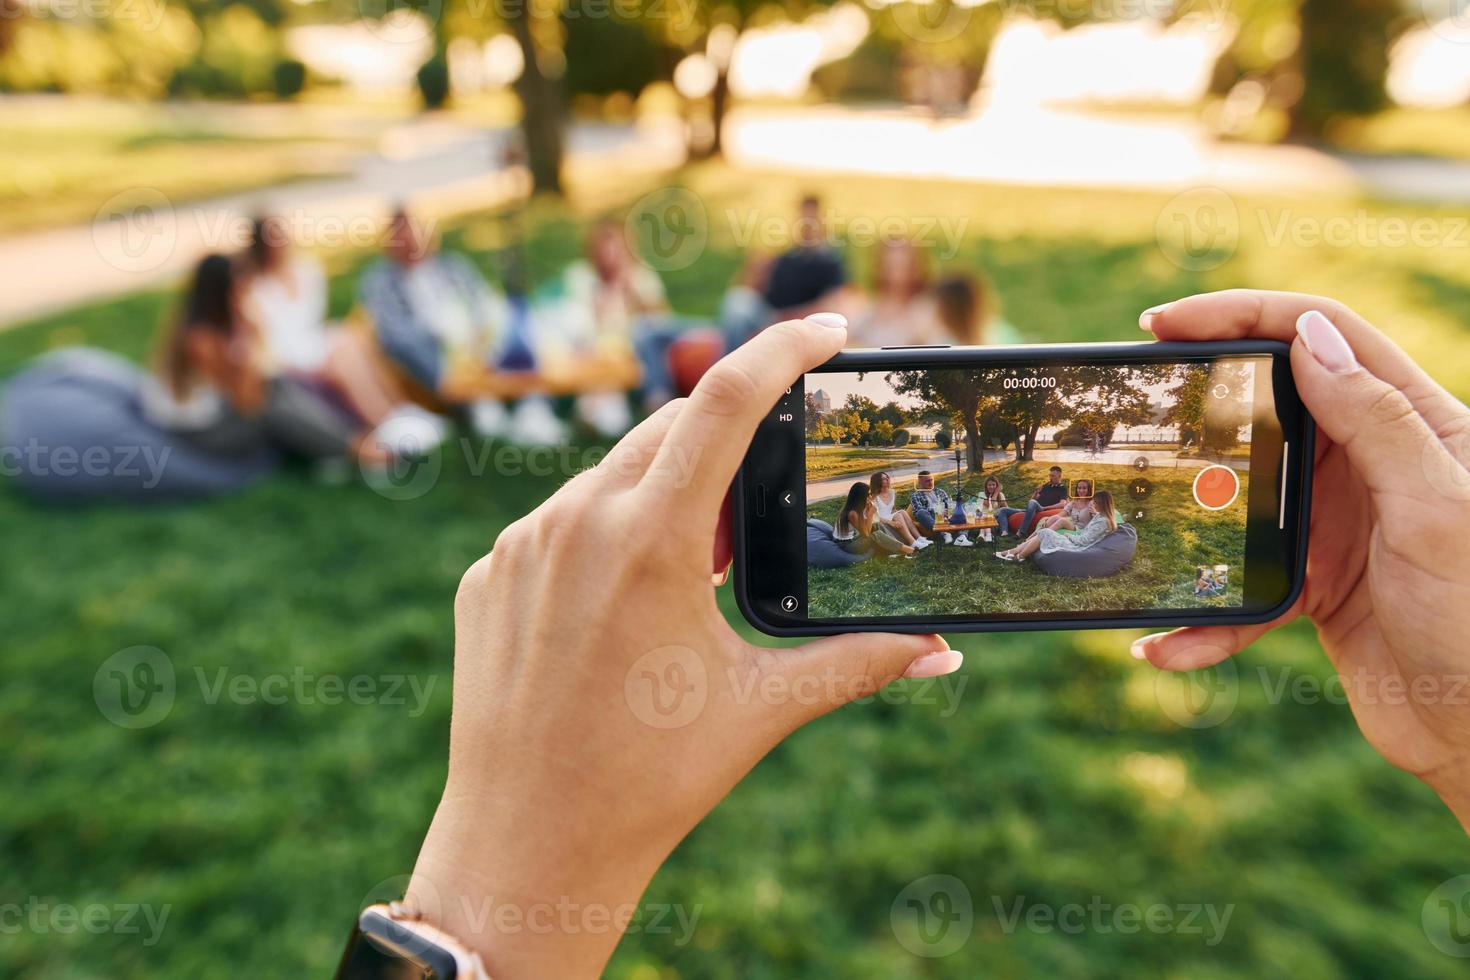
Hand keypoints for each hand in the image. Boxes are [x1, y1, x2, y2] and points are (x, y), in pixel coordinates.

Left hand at [406, 314, 958, 977]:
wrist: (524, 845)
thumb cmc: (649, 780)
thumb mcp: (761, 710)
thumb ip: (857, 663)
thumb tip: (940, 651)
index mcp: (650, 541)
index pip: (725, 402)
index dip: (784, 349)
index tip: (828, 329)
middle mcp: (575, 523)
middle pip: (670, 430)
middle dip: (728, 444)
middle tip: (766, 507)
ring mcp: (519, 548)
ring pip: (610, 476)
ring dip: (665, 495)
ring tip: (698, 574)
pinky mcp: (487, 576)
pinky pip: (558, 524)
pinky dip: (605, 535)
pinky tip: (625, 604)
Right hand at [1136, 290, 1469, 828]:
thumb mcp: (1434, 511)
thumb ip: (1376, 422)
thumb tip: (1305, 340)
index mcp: (1416, 425)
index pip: (1322, 337)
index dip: (1243, 314)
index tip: (1165, 324)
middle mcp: (1375, 464)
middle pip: (1271, 404)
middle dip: (1201, 405)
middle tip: (1137, 402)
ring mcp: (1342, 523)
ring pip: (1245, 496)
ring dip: (1193, 520)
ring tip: (1141, 524)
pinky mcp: (1317, 583)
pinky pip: (1244, 584)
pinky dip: (1206, 616)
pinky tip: (1170, 642)